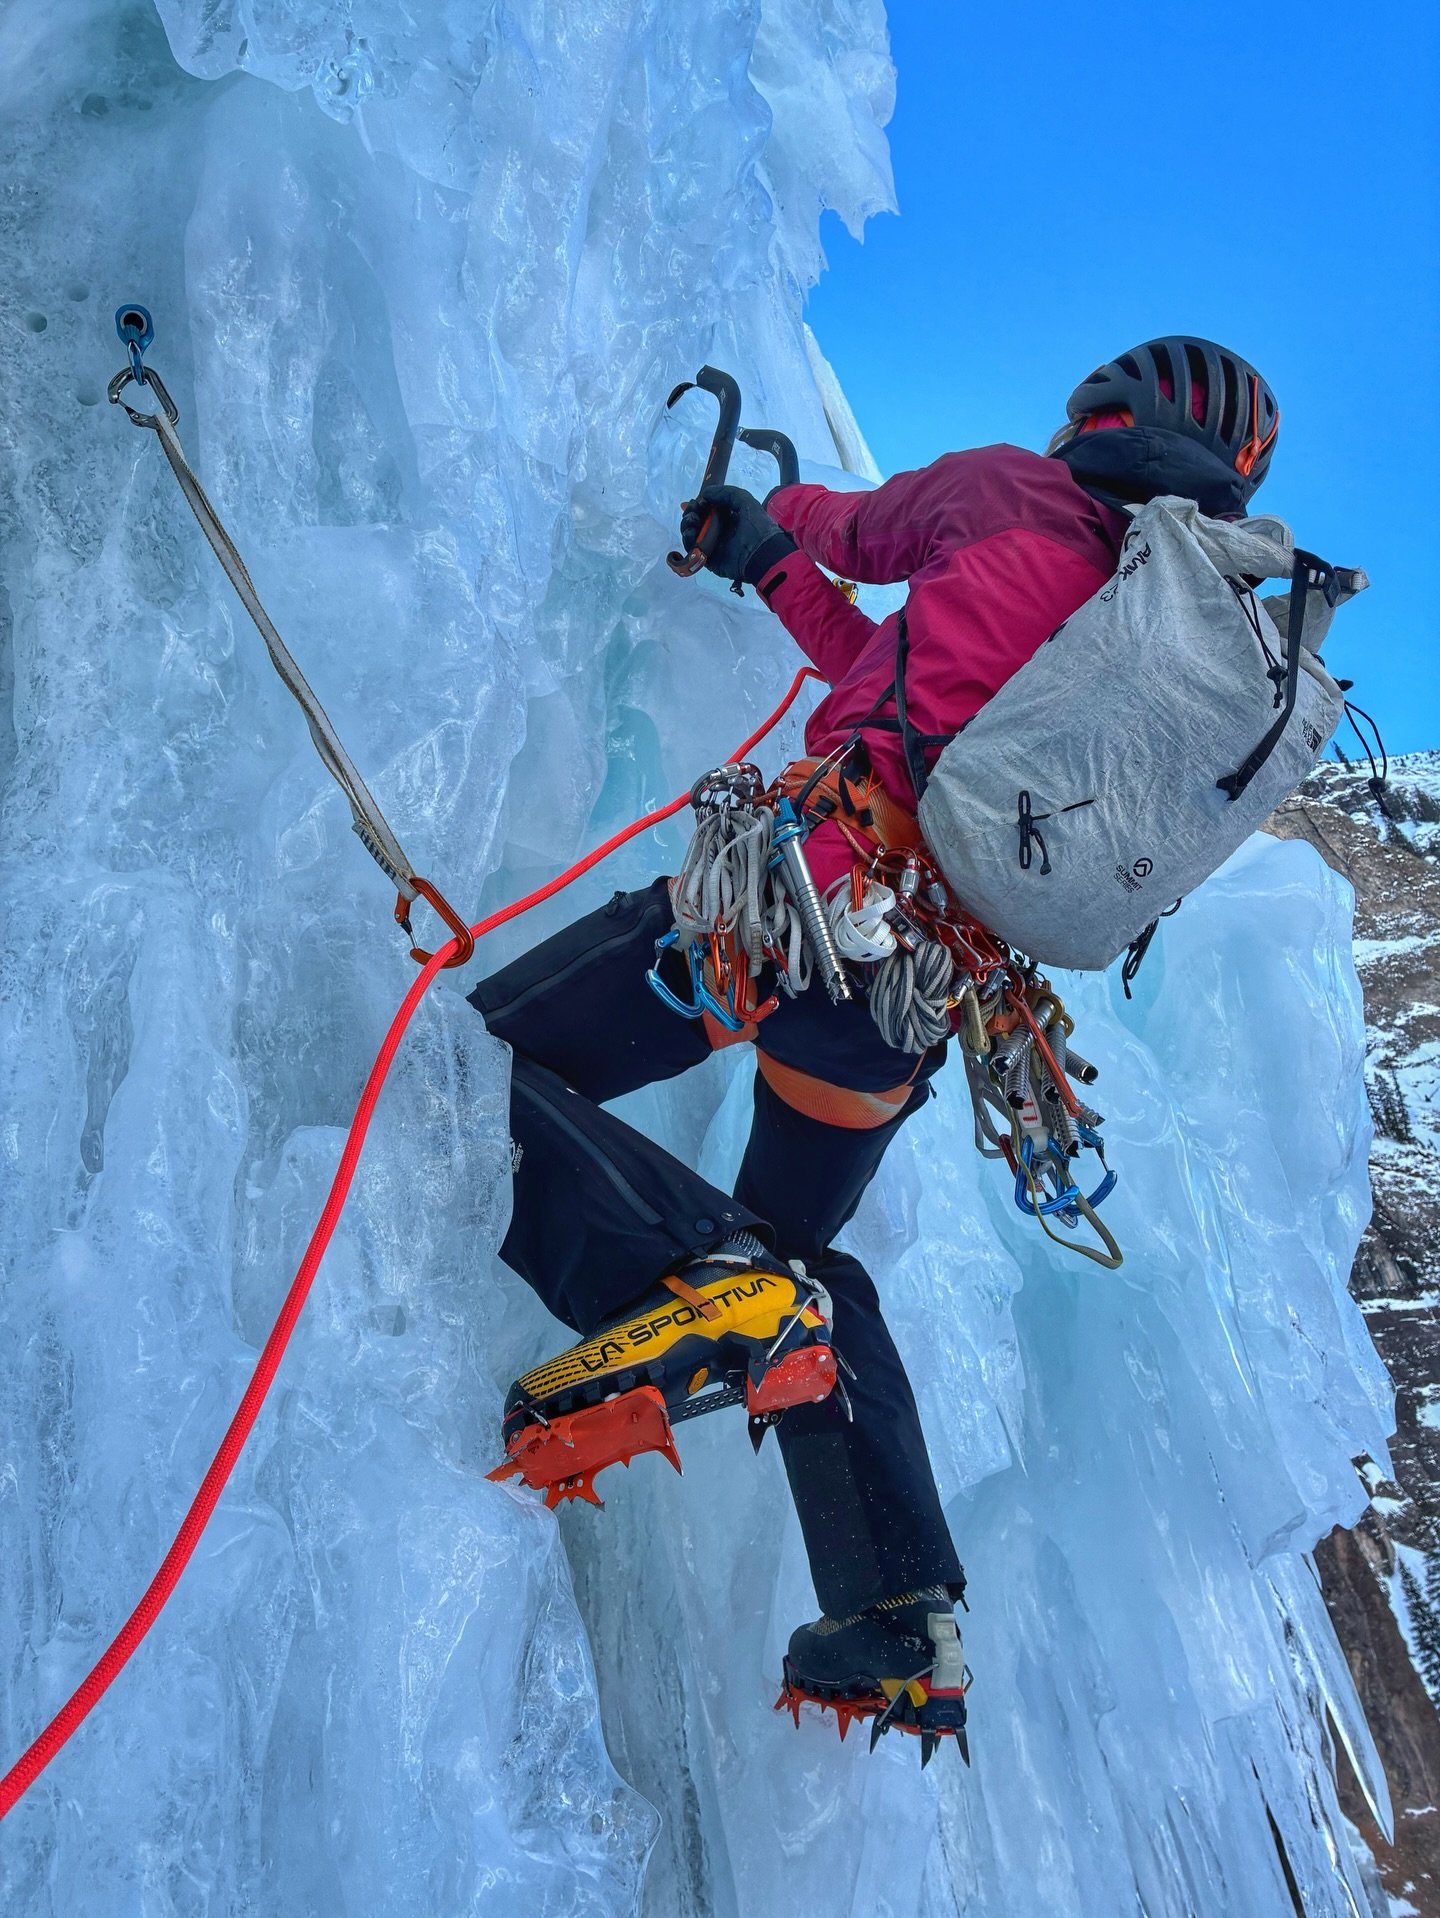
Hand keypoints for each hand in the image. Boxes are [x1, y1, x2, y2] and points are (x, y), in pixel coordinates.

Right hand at [677, 484, 795, 587]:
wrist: (761, 552)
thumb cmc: (756, 525)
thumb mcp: (744, 499)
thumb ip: (725, 492)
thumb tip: (705, 494)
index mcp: (727, 518)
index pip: (707, 510)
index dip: (698, 505)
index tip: (697, 501)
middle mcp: (718, 531)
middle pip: (696, 521)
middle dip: (691, 513)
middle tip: (693, 511)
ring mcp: (712, 546)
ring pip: (692, 535)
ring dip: (687, 525)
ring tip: (692, 522)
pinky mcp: (708, 560)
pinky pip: (692, 550)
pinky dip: (687, 541)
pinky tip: (690, 533)